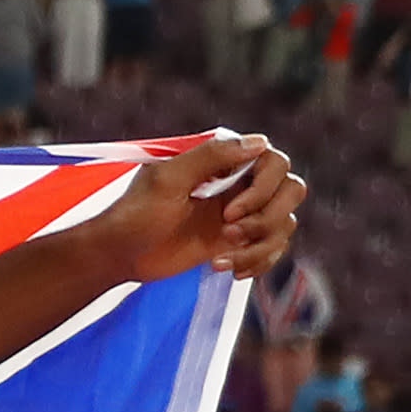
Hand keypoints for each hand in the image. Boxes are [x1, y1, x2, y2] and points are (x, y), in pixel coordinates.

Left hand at [98, 130, 301, 284]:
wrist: (118, 254)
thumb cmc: (135, 214)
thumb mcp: (167, 180)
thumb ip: (210, 156)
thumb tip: (259, 142)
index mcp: (225, 162)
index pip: (276, 163)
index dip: (262, 189)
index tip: (228, 212)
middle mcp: (240, 184)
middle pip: (292, 190)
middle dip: (267, 217)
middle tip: (227, 232)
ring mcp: (241, 214)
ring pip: (285, 222)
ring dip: (261, 244)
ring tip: (220, 259)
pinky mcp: (237, 241)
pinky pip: (273, 247)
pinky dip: (258, 261)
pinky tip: (227, 269)